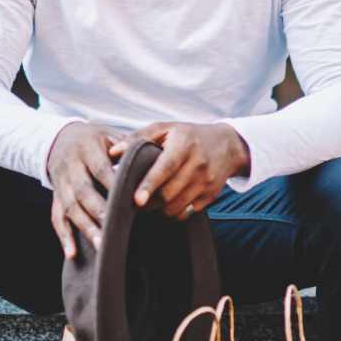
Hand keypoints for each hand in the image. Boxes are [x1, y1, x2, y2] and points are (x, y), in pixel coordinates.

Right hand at [47, 121, 122, 259]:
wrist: (62, 139)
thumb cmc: (95, 139)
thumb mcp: (110, 134)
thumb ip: (128, 148)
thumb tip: (153, 161)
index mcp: (86, 149)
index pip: (99, 168)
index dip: (112, 183)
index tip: (128, 198)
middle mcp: (71, 166)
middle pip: (82, 191)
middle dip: (97, 210)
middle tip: (113, 227)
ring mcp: (61, 183)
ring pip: (70, 208)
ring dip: (84, 227)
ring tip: (101, 245)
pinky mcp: (56, 197)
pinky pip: (56, 218)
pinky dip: (64, 237)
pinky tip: (72, 253)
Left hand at [109, 122, 249, 219]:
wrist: (227, 144)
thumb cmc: (189, 135)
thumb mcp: (165, 128)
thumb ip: (138, 137)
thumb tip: (113, 152)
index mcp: (184, 144)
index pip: (165, 168)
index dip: (149, 184)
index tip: (136, 199)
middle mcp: (198, 163)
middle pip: (169, 192)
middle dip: (150, 200)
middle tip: (137, 200)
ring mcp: (206, 181)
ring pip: (177, 206)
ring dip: (161, 208)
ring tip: (153, 201)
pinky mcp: (211, 195)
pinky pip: (188, 212)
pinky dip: (176, 212)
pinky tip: (170, 203)